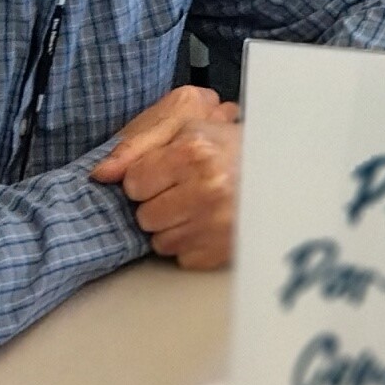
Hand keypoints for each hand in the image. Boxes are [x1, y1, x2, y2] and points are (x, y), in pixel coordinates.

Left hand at [90, 87, 243, 269]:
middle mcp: (207, 190)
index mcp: (194, 152)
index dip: (147, 177)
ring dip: (174, 226)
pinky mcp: (224, 251)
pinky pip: (183, 258)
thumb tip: (100, 174)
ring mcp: (217, 225)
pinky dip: (192, 244)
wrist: (284, 172)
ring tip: (199, 206)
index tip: (169, 172)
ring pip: (160, 241)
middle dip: (159, 203)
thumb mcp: (186, 126)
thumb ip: (137, 144)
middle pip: (144, 216)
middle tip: (186, 189)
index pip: (134, 183)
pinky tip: (209, 224)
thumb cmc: (231, 146)